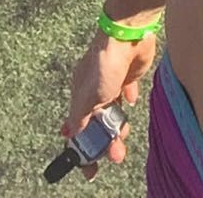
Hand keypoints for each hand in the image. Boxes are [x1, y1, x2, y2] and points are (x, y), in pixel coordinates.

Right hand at [64, 28, 158, 180]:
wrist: (127, 34)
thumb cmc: (104, 63)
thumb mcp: (87, 97)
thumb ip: (79, 117)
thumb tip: (72, 135)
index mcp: (80, 93)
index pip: (78, 126)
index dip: (82, 146)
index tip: (89, 166)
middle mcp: (94, 88)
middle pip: (98, 121)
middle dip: (105, 140)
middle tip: (116, 155)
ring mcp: (112, 81)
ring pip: (114, 111)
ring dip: (119, 125)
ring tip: (126, 134)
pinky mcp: (129, 73)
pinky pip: (127, 91)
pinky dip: (128, 98)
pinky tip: (130, 100)